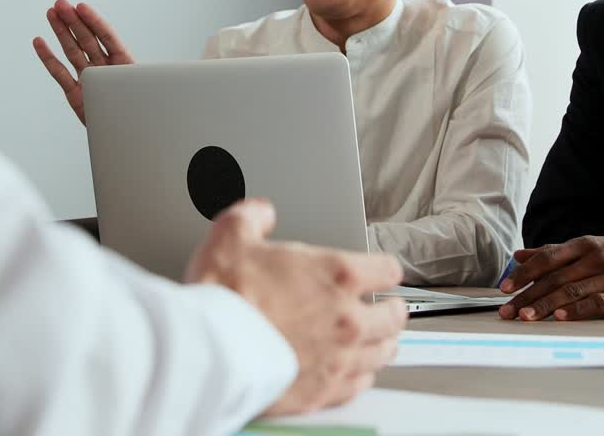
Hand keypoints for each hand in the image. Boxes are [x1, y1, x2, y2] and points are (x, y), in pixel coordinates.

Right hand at [31, 0, 134, 124]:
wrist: (128, 139)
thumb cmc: (140, 116)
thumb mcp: (144, 94)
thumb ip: (137, 82)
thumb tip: (139, 73)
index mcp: (125, 64)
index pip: (107, 37)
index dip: (94, 21)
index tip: (81, 7)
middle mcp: (105, 69)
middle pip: (87, 40)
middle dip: (74, 21)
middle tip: (60, 3)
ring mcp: (89, 80)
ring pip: (73, 51)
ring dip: (61, 32)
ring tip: (51, 12)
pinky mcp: (75, 94)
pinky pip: (59, 73)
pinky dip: (49, 58)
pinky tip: (39, 41)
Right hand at [186, 199, 406, 414]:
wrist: (210, 350)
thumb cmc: (224, 298)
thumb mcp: (232, 236)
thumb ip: (252, 218)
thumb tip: (259, 213)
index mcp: (336, 275)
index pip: (388, 269)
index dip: (385, 269)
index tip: (383, 273)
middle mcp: (347, 318)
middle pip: (394, 316)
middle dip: (392, 310)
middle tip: (387, 309)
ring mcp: (339, 358)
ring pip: (383, 353)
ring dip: (382, 344)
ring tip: (379, 341)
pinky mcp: (323, 390)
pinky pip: (359, 384)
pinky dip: (360, 377)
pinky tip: (354, 373)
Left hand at [496, 236, 603, 320]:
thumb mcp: (589, 247)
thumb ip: (554, 252)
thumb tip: (519, 255)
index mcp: (584, 244)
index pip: (547, 258)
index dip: (524, 274)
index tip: (504, 288)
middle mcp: (597, 257)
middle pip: (555, 278)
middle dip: (527, 295)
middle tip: (507, 311)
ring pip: (572, 291)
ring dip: (546, 306)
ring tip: (526, 317)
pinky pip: (598, 303)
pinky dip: (577, 311)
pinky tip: (560, 318)